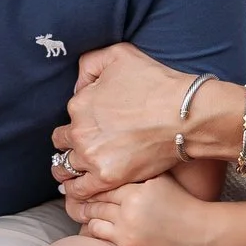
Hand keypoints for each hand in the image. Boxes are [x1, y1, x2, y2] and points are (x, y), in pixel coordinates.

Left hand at [54, 42, 206, 202]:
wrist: (183, 115)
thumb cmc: (156, 83)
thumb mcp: (119, 54)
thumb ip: (90, 64)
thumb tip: (78, 86)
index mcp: (79, 104)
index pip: (68, 117)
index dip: (78, 121)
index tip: (89, 126)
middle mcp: (80, 131)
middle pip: (62, 144)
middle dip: (69, 145)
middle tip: (81, 149)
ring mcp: (92, 157)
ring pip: (65, 168)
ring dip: (67, 169)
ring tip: (71, 173)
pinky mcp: (107, 177)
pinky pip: (79, 190)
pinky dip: (74, 191)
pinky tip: (76, 189)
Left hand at [77, 175, 215, 245]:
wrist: (200, 233)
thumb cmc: (183, 203)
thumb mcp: (161, 180)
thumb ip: (138, 172)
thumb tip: (116, 160)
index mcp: (138, 187)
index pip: (104, 182)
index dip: (91, 181)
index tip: (81, 180)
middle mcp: (130, 206)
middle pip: (96, 199)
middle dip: (84, 198)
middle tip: (71, 194)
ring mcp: (128, 228)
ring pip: (94, 218)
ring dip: (86, 214)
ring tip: (80, 211)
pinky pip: (101, 235)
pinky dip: (94, 229)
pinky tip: (91, 225)